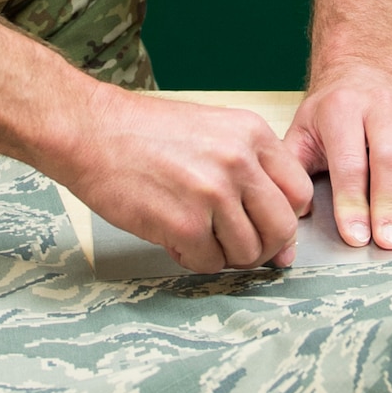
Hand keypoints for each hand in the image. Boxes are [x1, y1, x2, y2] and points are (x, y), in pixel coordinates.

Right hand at [60, 92, 315, 273]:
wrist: (91, 131)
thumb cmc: (144, 132)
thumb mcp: (213, 129)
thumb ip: (249, 168)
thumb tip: (279, 224)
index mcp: (252, 133)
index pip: (299, 192)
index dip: (288, 218)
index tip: (272, 229)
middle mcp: (239, 162)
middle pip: (282, 229)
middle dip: (264, 247)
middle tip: (241, 248)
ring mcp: (213, 194)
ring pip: (247, 252)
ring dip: (225, 255)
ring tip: (199, 237)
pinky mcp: (184, 225)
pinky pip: (209, 263)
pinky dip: (194, 260)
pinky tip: (176, 240)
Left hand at [284, 66, 391, 249]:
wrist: (360, 71)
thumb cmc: (329, 113)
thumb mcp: (301, 132)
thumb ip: (294, 170)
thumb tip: (293, 214)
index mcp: (341, 109)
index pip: (349, 161)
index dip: (352, 201)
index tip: (356, 237)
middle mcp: (379, 106)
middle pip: (389, 158)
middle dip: (390, 204)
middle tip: (390, 242)